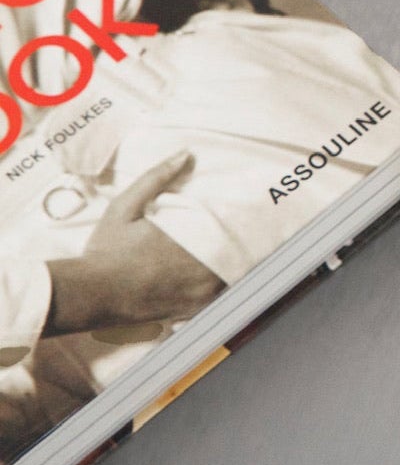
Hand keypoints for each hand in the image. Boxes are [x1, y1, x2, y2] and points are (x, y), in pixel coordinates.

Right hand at [43, 152, 223, 338]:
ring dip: (233, 261)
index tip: (241, 209)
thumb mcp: (125, 207)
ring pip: (232, 274)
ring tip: (233, 249)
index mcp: (190, 239)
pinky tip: (217, 275)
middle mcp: (201, 268)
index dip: (237, 218)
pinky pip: (220, 297)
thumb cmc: (107, 250)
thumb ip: (155, 179)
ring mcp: (199, 292)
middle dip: (238, 239)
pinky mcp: (193, 310)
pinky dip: (222, 284)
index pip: (230, 226)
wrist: (93, 294)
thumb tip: (185, 154)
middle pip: (235, 251)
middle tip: (239, 229)